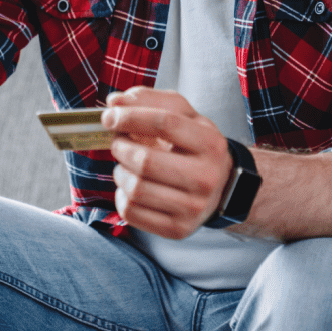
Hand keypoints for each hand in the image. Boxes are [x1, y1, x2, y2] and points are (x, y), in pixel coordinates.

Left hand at [101, 86, 232, 238]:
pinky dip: (121, 196)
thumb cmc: (194, 146)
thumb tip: (114, 102)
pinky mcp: (178, 229)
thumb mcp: (184, 115)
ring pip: (135, 189)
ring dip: (120, 172)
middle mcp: (206, 177)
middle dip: (121, 148)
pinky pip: (131, 212)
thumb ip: (150, 101)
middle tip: (118, 142)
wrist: (221, 187)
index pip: (165, 123)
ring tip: (126, 165)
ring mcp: (193, 208)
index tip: (109, 117)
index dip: (131, 117)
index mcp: (210, 143)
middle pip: (145, 161)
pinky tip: (131, 186)